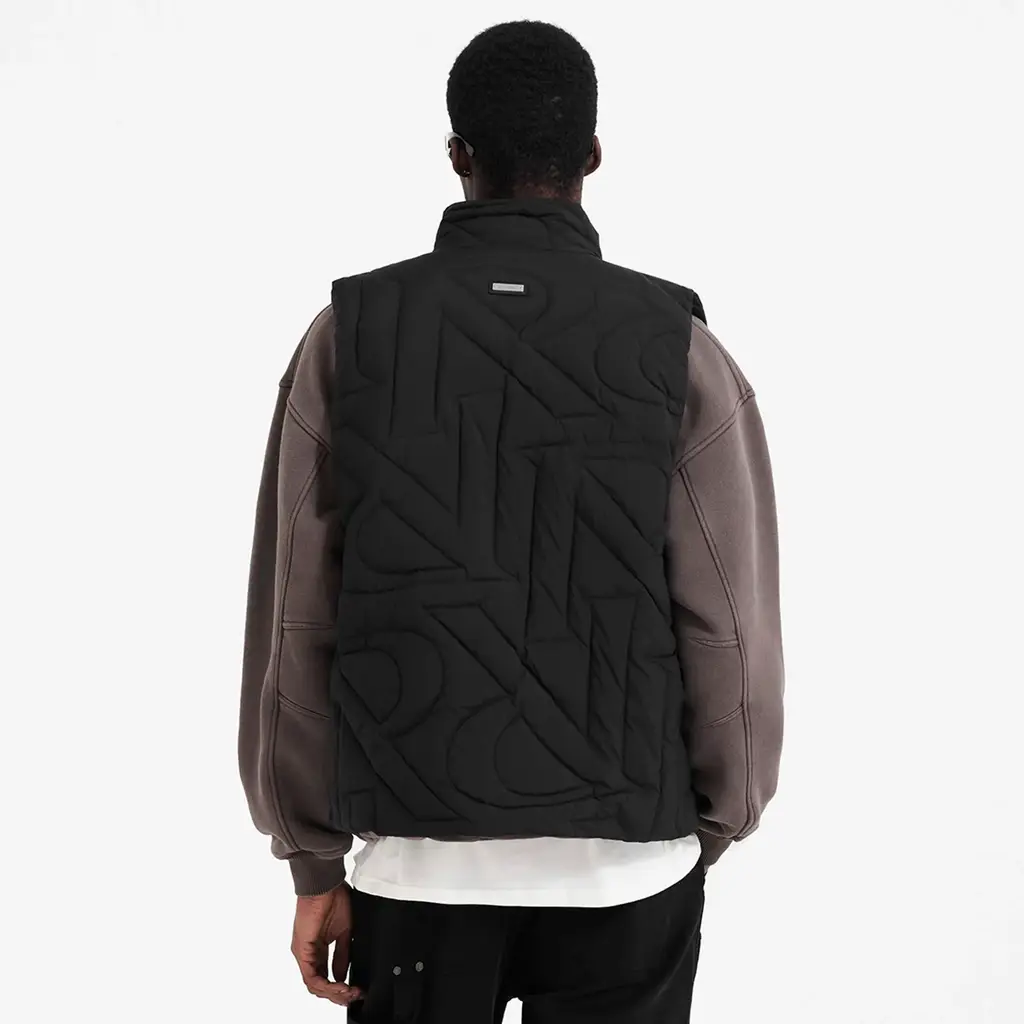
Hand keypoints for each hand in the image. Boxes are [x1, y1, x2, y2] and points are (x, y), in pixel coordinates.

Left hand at [291, 884, 362, 1006]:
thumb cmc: (333, 899)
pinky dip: (327, 985)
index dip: (340, 987)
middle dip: (338, 994)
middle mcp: (308, 954)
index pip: (325, 977)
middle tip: (354, 995)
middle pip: (319, 985)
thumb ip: (342, 955)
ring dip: (333, 992)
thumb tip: (342, 974)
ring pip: (314, 985)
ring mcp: (303, 954)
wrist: (326, 885)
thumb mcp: (344, 932)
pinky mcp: (302, 951)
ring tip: (349, 993)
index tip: (356, 989)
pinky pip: (312, 977)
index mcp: (317, 949)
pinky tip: (340, 985)